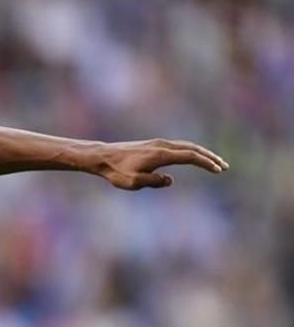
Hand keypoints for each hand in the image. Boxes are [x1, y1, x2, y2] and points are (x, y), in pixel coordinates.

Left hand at [91, 138, 227, 189]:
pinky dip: (190, 152)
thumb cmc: (116, 172)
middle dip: (210, 157)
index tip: (218, 170)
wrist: (102, 157)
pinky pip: (178, 147)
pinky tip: (193, 158)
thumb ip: (154, 182)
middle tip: (224, 167)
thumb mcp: (134, 183)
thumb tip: (170, 180)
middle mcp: (162, 145)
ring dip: (202, 154)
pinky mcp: (153, 145)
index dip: (206, 163)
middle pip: (193, 149)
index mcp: (160, 154)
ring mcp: (158, 143)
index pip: (190, 157)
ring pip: (186, 146)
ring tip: (213, 163)